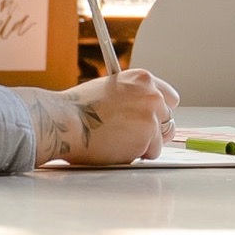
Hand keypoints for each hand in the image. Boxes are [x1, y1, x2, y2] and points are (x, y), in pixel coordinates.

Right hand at [35, 68, 178, 166]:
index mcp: (142, 79)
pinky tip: (116, 148)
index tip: (151, 118)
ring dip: (146, 143)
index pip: (169, 97)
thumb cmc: (77, 108)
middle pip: (168, 118)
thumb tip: (138, 112)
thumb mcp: (109, 88)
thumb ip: (130, 97)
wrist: (65, 122)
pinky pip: (150, 153)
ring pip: (161, 138)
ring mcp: (151, 118)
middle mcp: (152, 96)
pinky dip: (136, 155)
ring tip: (121, 141)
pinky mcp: (148, 140)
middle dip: (153, 128)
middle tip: (131, 134)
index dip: (159, 110)